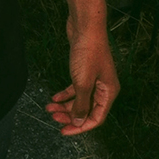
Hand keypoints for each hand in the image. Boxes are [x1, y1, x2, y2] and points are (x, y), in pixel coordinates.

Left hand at [46, 20, 118, 135]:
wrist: (85, 27)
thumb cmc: (88, 53)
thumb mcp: (82, 82)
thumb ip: (81, 104)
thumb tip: (79, 121)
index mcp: (108, 92)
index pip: (96, 118)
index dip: (80, 127)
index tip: (64, 131)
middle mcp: (104, 88)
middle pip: (87, 110)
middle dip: (69, 115)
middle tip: (53, 118)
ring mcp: (94, 79)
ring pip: (80, 99)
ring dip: (65, 105)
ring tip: (49, 108)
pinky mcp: (85, 71)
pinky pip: (76, 89)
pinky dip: (65, 94)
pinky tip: (54, 97)